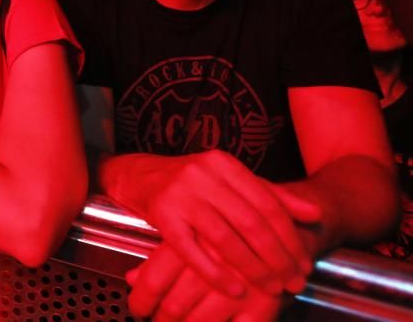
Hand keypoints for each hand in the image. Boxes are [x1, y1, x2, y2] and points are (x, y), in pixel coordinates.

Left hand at [127, 242, 286, 320]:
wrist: (288, 224)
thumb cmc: (234, 227)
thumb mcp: (195, 231)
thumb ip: (162, 257)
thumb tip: (131, 278)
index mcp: (193, 236)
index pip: (155, 279)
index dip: (141, 300)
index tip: (138, 308)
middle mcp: (214, 260)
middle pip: (174, 306)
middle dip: (162, 320)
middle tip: (158, 320)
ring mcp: (242, 283)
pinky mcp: (266, 302)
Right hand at [138, 150, 320, 296]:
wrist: (139, 175)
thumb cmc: (191, 183)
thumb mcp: (229, 181)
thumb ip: (270, 195)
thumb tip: (314, 214)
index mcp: (224, 164)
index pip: (267, 203)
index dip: (290, 237)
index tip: (304, 263)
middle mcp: (203, 175)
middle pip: (250, 222)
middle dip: (277, 257)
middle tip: (294, 282)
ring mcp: (180, 194)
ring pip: (225, 238)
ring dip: (252, 268)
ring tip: (271, 288)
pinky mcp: (161, 215)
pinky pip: (191, 250)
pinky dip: (215, 272)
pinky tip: (234, 288)